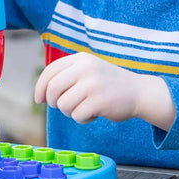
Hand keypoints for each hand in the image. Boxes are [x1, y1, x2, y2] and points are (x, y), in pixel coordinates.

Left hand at [34, 52, 175, 128]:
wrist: (138, 92)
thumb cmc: (107, 84)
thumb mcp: (88, 70)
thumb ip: (66, 76)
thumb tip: (41, 94)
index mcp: (81, 59)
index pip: (50, 71)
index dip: (40, 87)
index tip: (39, 100)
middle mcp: (86, 68)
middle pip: (53, 89)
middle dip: (54, 102)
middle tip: (64, 106)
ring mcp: (93, 84)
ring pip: (63, 105)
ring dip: (70, 112)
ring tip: (84, 108)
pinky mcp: (100, 101)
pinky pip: (77, 116)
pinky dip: (83, 119)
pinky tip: (94, 113)